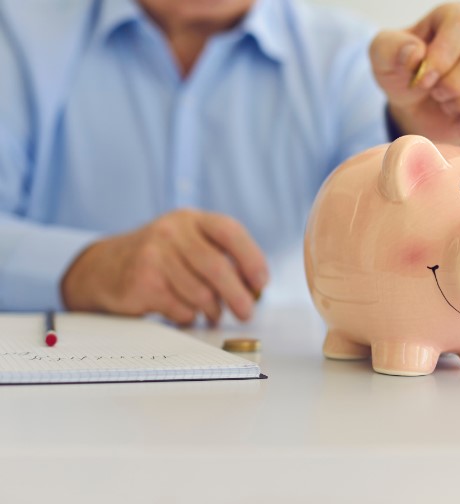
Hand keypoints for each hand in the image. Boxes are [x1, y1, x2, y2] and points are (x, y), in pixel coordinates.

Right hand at [61, 209, 268, 324]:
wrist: (103, 267)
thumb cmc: (158, 258)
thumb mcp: (186, 242)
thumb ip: (218, 256)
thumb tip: (254, 288)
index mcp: (190, 219)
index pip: (229, 231)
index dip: (251, 258)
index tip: (262, 282)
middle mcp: (172, 231)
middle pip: (217, 268)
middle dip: (238, 296)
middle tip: (246, 312)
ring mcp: (154, 255)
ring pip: (201, 293)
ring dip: (212, 310)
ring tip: (212, 314)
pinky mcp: (143, 282)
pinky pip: (181, 309)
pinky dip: (188, 316)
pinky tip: (184, 312)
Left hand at [369, 3, 459, 144]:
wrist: (414, 109)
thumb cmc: (402, 75)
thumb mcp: (383, 58)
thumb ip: (390, 49)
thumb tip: (415, 53)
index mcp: (457, 18)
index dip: (443, 55)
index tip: (423, 79)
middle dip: (456, 82)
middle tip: (435, 93)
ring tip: (447, 104)